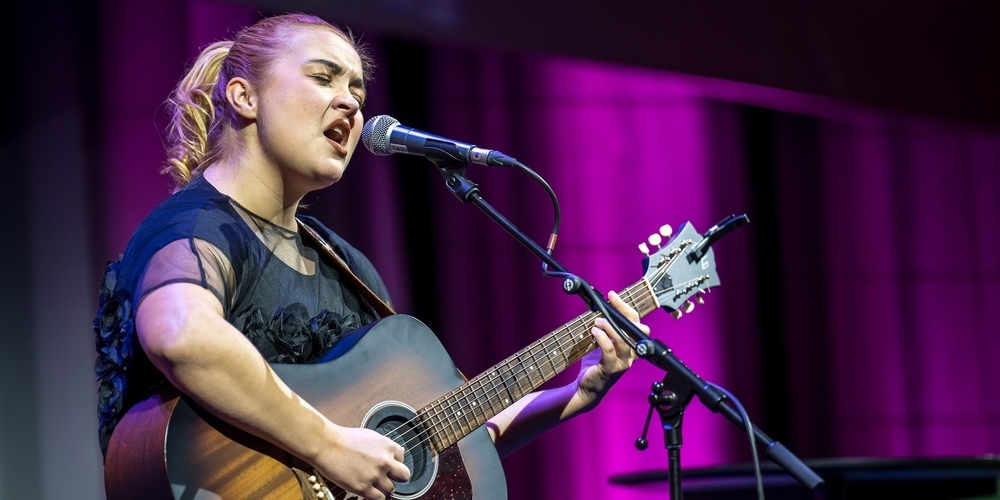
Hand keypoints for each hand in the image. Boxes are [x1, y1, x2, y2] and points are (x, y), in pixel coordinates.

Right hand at [314, 424, 410, 499]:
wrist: (326, 445)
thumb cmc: (344, 439)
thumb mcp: (370, 436)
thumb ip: (383, 446)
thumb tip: (395, 453)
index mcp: (387, 446)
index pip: (402, 458)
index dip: (394, 462)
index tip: (386, 464)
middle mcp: (385, 461)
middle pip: (404, 475)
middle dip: (396, 477)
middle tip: (386, 477)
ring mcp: (375, 476)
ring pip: (391, 489)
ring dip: (383, 488)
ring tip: (373, 483)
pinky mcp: (364, 488)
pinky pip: (379, 499)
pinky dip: (375, 496)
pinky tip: (368, 491)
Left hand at [576, 291, 645, 407]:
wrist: (588, 387)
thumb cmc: (596, 363)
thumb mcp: (600, 341)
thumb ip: (602, 326)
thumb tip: (593, 305)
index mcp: (632, 343)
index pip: (635, 320)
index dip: (624, 306)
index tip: (611, 295)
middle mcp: (632, 352)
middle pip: (637, 328)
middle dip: (624, 314)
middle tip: (607, 307)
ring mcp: (624, 361)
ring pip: (625, 340)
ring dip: (610, 327)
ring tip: (597, 321)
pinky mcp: (613, 368)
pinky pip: (611, 350)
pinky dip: (602, 338)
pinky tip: (594, 332)